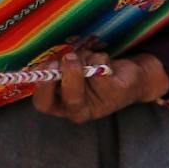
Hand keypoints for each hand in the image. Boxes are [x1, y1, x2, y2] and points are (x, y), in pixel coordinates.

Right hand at [46, 47, 168, 120]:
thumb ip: (55, 70)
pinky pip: (101, 69)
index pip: (43, 104)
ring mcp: (100, 105)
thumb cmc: (91, 73)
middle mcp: (79, 111)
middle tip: (69, 57)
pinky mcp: (116, 94)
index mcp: (62, 105)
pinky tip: (105, 63)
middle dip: (69, 74)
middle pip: (69, 98)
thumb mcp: (69, 71)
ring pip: (86, 77)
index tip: (47, 66)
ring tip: (90, 59)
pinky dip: (100, 57)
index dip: (42, 86)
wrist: (126, 77)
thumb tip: (44, 66)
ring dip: (85, 58)